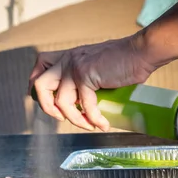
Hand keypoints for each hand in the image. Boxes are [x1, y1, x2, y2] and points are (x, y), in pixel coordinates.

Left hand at [28, 34, 157, 131]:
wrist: (141, 52)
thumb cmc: (124, 61)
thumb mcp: (95, 65)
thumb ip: (83, 77)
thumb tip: (78, 101)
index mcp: (68, 56)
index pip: (40, 65)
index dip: (36, 85)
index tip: (45, 100)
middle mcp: (67, 60)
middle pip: (39, 85)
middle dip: (46, 107)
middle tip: (60, 117)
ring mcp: (75, 67)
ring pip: (60, 101)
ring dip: (74, 119)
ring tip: (88, 125)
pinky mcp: (86, 76)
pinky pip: (84, 105)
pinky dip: (94, 119)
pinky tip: (103, 124)